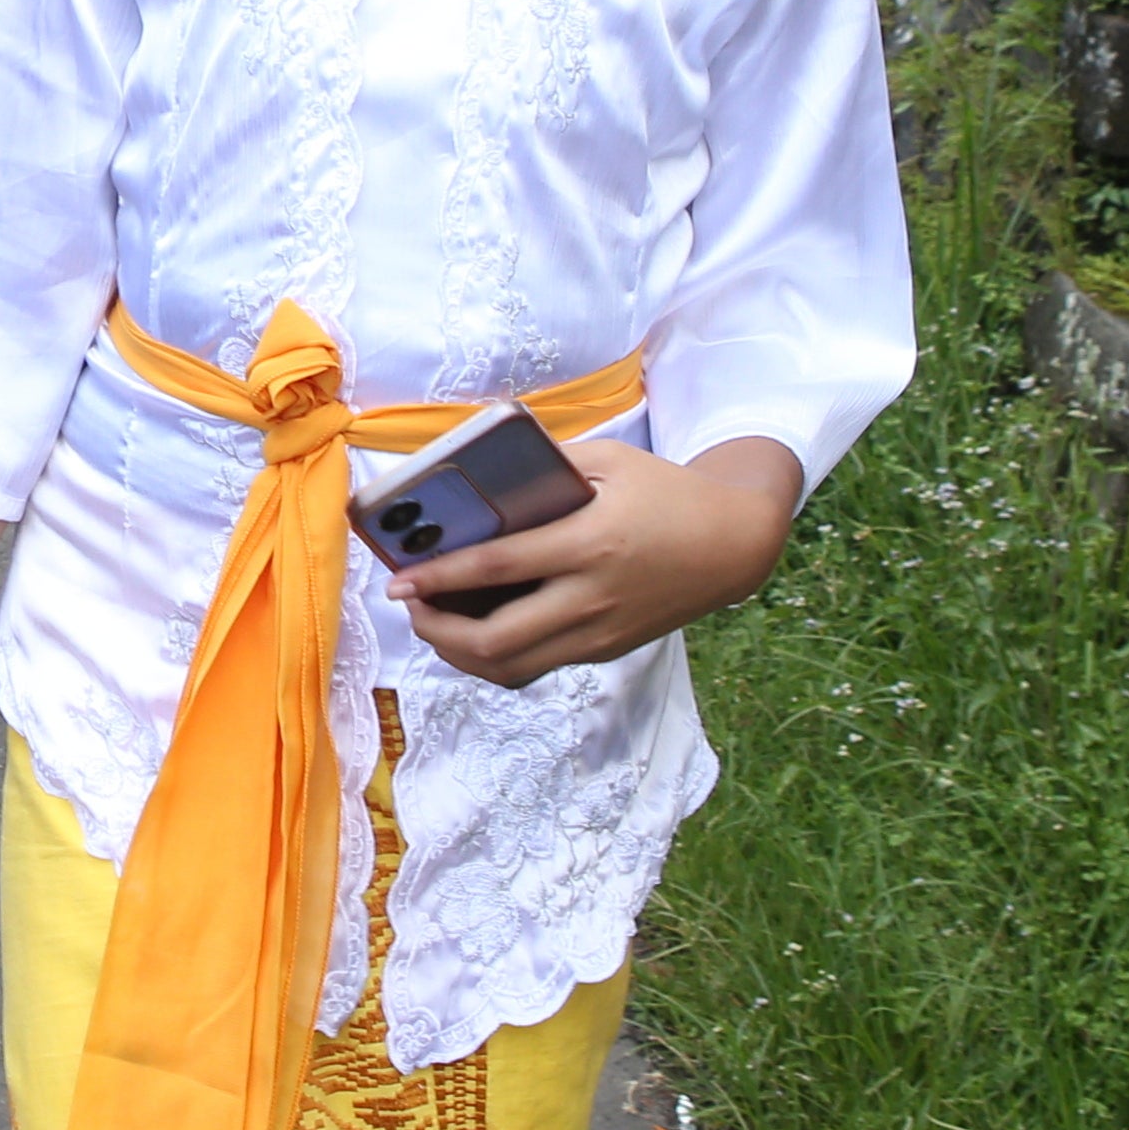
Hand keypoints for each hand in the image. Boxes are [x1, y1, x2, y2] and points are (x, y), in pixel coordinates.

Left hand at [392, 435, 805, 687]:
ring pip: (510, 667)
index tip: (397, 582)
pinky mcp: (604, 651)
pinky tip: (475, 632)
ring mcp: (597, 634)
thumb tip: (481, 475)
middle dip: (437, 630)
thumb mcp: (610, 462)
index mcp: (587, 545)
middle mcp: (589, 599)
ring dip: (460, 653)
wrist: (732, 545)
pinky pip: (535, 667)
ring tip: (434, 621)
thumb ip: (547, 468)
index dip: (438, 579)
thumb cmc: (667, 494)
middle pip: (494, 641)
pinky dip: (495, 658)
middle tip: (410, 605)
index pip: (496, 569)